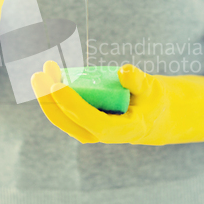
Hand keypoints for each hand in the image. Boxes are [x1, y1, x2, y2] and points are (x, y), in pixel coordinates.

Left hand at [31, 61, 203, 144]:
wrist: (164, 118)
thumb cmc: (159, 103)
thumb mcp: (155, 90)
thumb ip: (139, 81)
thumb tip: (123, 70)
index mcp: (119, 131)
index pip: (88, 120)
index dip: (70, 103)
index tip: (55, 84)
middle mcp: (102, 133)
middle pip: (68, 121)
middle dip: (49, 100)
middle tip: (39, 75)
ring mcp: (95, 127)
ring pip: (65, 117)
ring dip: (50, 96)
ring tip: (44, 71)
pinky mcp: (91, 119)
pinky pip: (70, 109)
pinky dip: (59, 95)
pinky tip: (54, 75)